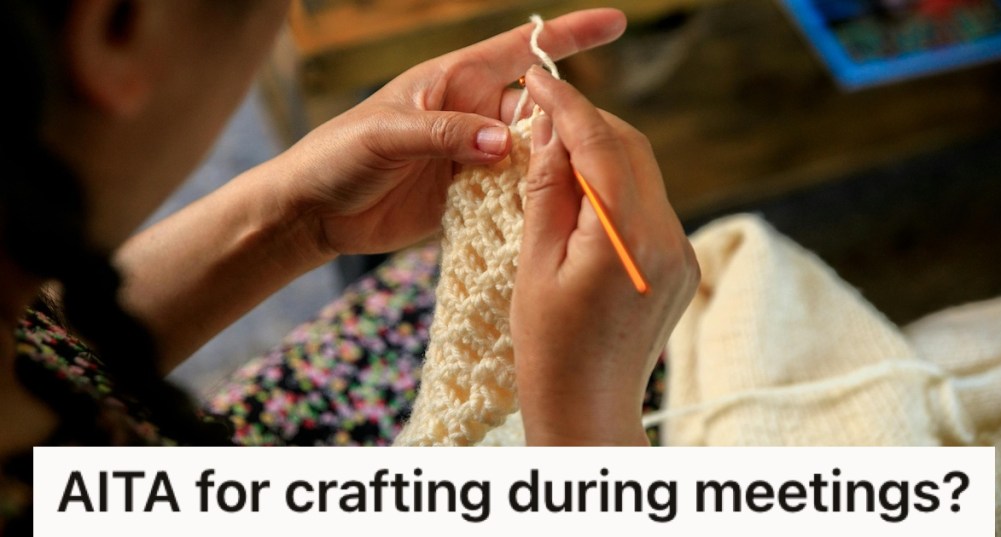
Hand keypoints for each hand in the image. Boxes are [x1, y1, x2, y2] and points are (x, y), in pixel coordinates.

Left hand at [274, 9, 627, 254]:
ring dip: (552, 168)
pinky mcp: (466, 194)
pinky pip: (510, 192)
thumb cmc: (338, 155)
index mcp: (453, 81)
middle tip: (590, 150)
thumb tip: (506, 141)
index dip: (568, 36)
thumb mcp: (387, 135)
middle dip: (567, 124)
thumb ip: (446, 134)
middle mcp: (470, 113)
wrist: (314, 210)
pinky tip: (547, 213)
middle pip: (537, 110)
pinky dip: (529, 200)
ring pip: (530, 155)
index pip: (520, 50)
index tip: (615, 24)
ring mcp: (470, 155)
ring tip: (575, 186)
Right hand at [511, 66, 699, 445]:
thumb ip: (548, 191)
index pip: (601, 145)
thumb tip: (553, 132)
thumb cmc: (550, 350)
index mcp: (626, 240)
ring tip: (554, 158)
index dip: (567, 105)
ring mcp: (680, 252)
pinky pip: (648, 205)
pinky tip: (581, 198)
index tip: (538, 81)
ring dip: (601, 153)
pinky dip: (616, 187)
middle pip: (632, 149)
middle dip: (588, 123)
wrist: (589, 410)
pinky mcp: (680, 263)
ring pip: (642, 173)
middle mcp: (668, 240)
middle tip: (541, 117)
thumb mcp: (534, 264)